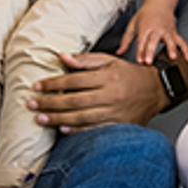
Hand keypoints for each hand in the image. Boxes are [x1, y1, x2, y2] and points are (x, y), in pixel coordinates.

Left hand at [29, 52, 166, 130]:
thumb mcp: (110, 61)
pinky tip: (63, 130)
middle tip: (31, 104)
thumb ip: (85, 60)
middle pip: (74, 100)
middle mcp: (110, 95)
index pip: (74, 80)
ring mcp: (114, 112)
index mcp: (107, 76)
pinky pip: (94, 130)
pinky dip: (77, 131)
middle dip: (50, 103)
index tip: (38, 86)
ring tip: (40, 118)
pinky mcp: (118, 126)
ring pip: (81, 117)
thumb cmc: (130, 75)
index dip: (54, 83)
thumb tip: (63, 57)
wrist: (156, 90)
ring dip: (58, 118)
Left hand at [117, 2, 187, 64]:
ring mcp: (167, 32)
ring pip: (170, 40)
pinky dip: (186, 50)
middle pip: (154, 41)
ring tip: (173, 58)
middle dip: (151, 51)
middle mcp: (156, 30)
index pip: (142, 41)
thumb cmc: (144, 16)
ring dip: (171, 49)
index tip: (140, 61)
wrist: (159, 4)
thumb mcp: (132, 25)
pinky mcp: (174, 33)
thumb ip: (126, 40)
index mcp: (145, 28)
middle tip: (150, 61)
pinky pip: (182, 42)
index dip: (140, 51)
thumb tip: (119, 53)